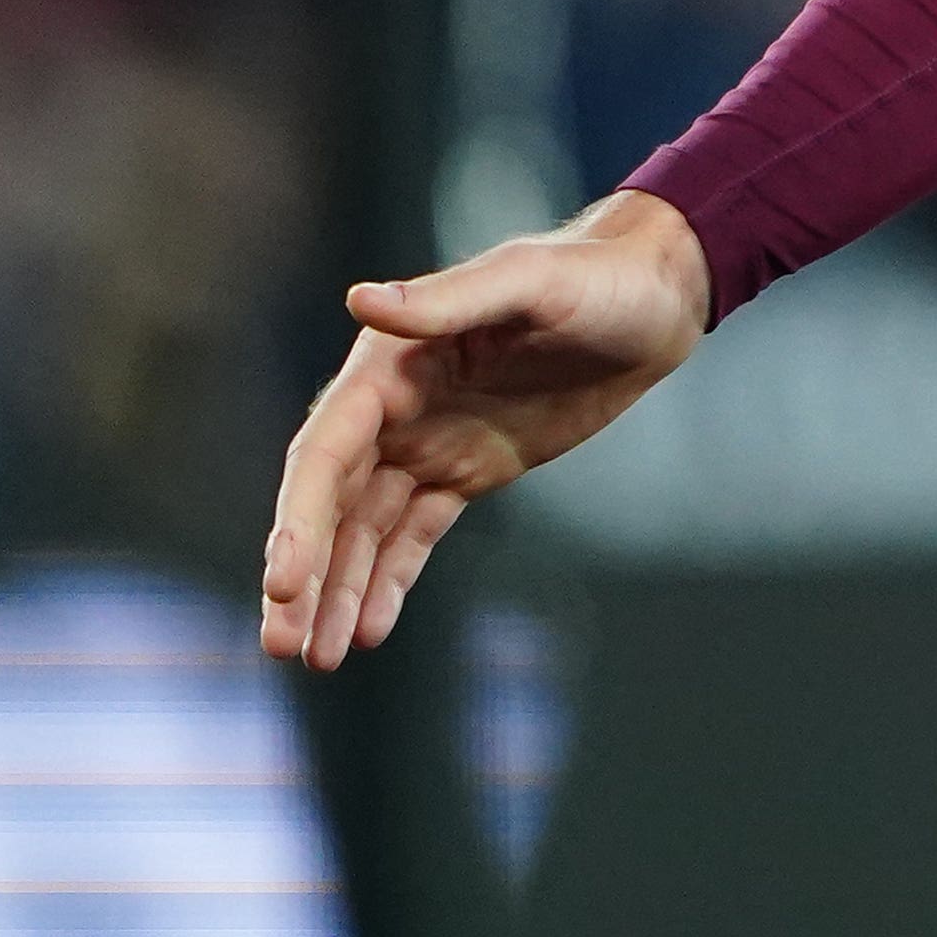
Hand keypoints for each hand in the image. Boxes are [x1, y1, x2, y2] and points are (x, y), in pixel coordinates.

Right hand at [260, 191, 709, 666]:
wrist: (655, 299)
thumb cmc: (592, 277)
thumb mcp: (528, 283)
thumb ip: (446, 300)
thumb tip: (359, 300)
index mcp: (389, 364)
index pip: (326, 451)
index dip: (299, 519)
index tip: (283, 583)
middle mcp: (396, 407)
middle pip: (331, 502)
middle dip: (304, 572)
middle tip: (280, 645)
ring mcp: (431, 442)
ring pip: (365, 529)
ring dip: (338, 591)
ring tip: (319, 659)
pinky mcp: (470, 469)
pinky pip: (414, 533)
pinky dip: (388, 581)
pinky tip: (369, 631)